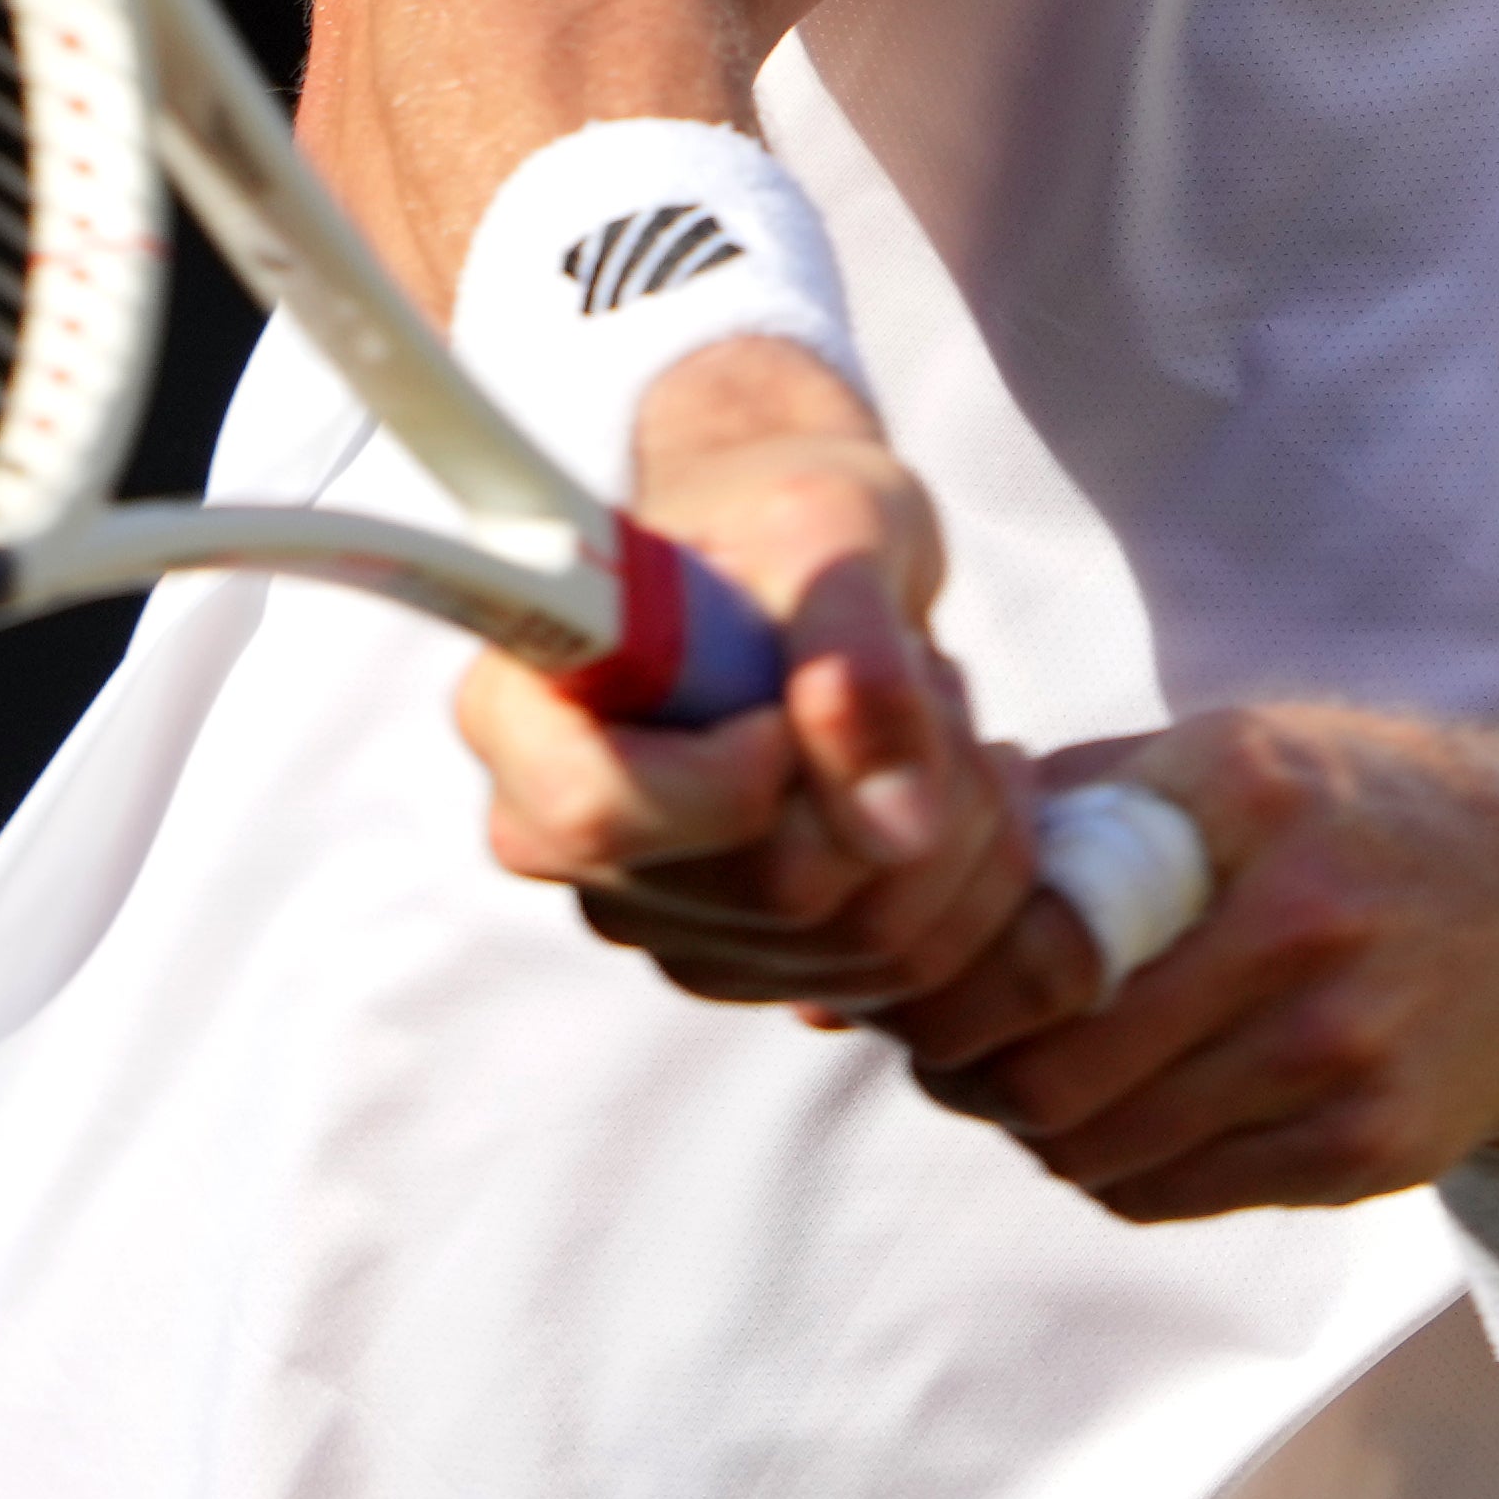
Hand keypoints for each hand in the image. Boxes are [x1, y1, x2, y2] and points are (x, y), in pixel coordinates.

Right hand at [448, 344, 1026, 1011]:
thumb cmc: (786, 520)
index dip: (734, 783)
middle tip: (925, 672)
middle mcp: (563, 837)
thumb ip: (855, 655)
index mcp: (525, 715)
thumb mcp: (830, 528)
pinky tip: (952, 784)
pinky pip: (902, 977)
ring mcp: (658, 917)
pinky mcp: (748, 964)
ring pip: (862, 944)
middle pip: (773, 891)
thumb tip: (896, 828)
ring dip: (958, 823)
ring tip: (933, 710)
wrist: (807, 560)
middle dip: (896, 779)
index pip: (600, 812)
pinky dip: (973, 878)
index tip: (800, 706)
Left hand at [901, 704, 1498, 1223]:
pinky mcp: (1370, 1143)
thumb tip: (834, 955)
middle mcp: (1299, 917)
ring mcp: (1343, 1042)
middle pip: (1052, 1066)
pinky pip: (1170, 1193)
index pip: (1028, 928)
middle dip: (975, 1077)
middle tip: (961, 1055)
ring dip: (1038, 1129)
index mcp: (1240, 793)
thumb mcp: (1215, 763)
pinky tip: (1134, 1114)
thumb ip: (1041, 824)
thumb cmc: (1338, 823)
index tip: (926, 983)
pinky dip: (1115, 1169)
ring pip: (1099, 1145)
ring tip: (1045, 1079)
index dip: (945, 985)